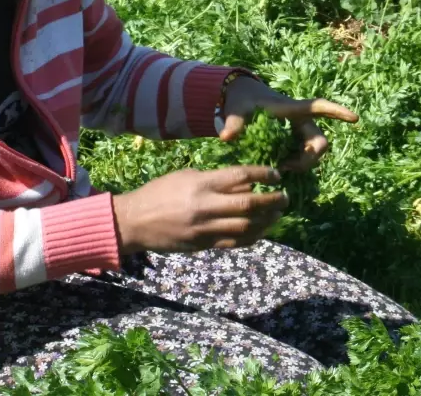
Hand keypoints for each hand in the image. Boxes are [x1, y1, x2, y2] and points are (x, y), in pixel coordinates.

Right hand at [112, 166, 287, 255]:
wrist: (135, 221)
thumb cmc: (159, 192)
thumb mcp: (186, 176)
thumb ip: (215, 180)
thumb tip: (246, 184)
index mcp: (201, 183)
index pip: (240, 176)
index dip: (263, 174)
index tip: (276, 175)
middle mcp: (206, 205)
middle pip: (249, 203)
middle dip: (272, 200)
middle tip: (285, 197)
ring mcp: (205, 228)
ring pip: (246, 226)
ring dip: (267, 220)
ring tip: (278, 214)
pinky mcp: (203, 245)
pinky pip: (234, 243)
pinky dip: (252, 237)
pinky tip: (262, 231)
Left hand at [219, 77, 358, 171]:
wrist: (240, 99)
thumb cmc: (241, 100)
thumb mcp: (237, 109)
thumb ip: (234, 123)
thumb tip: (226, 137)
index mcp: (292, 109)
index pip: (319, 107)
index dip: (337, 112)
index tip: (354, 119)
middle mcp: (301, 121)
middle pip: (320, 141)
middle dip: (310, 158)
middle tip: (287, 167)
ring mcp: (298, 132)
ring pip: (314, 152)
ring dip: (302, 164)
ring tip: (280, 168)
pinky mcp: (292, 141)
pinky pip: (303, 156)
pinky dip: (295, 164)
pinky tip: (278, 167)